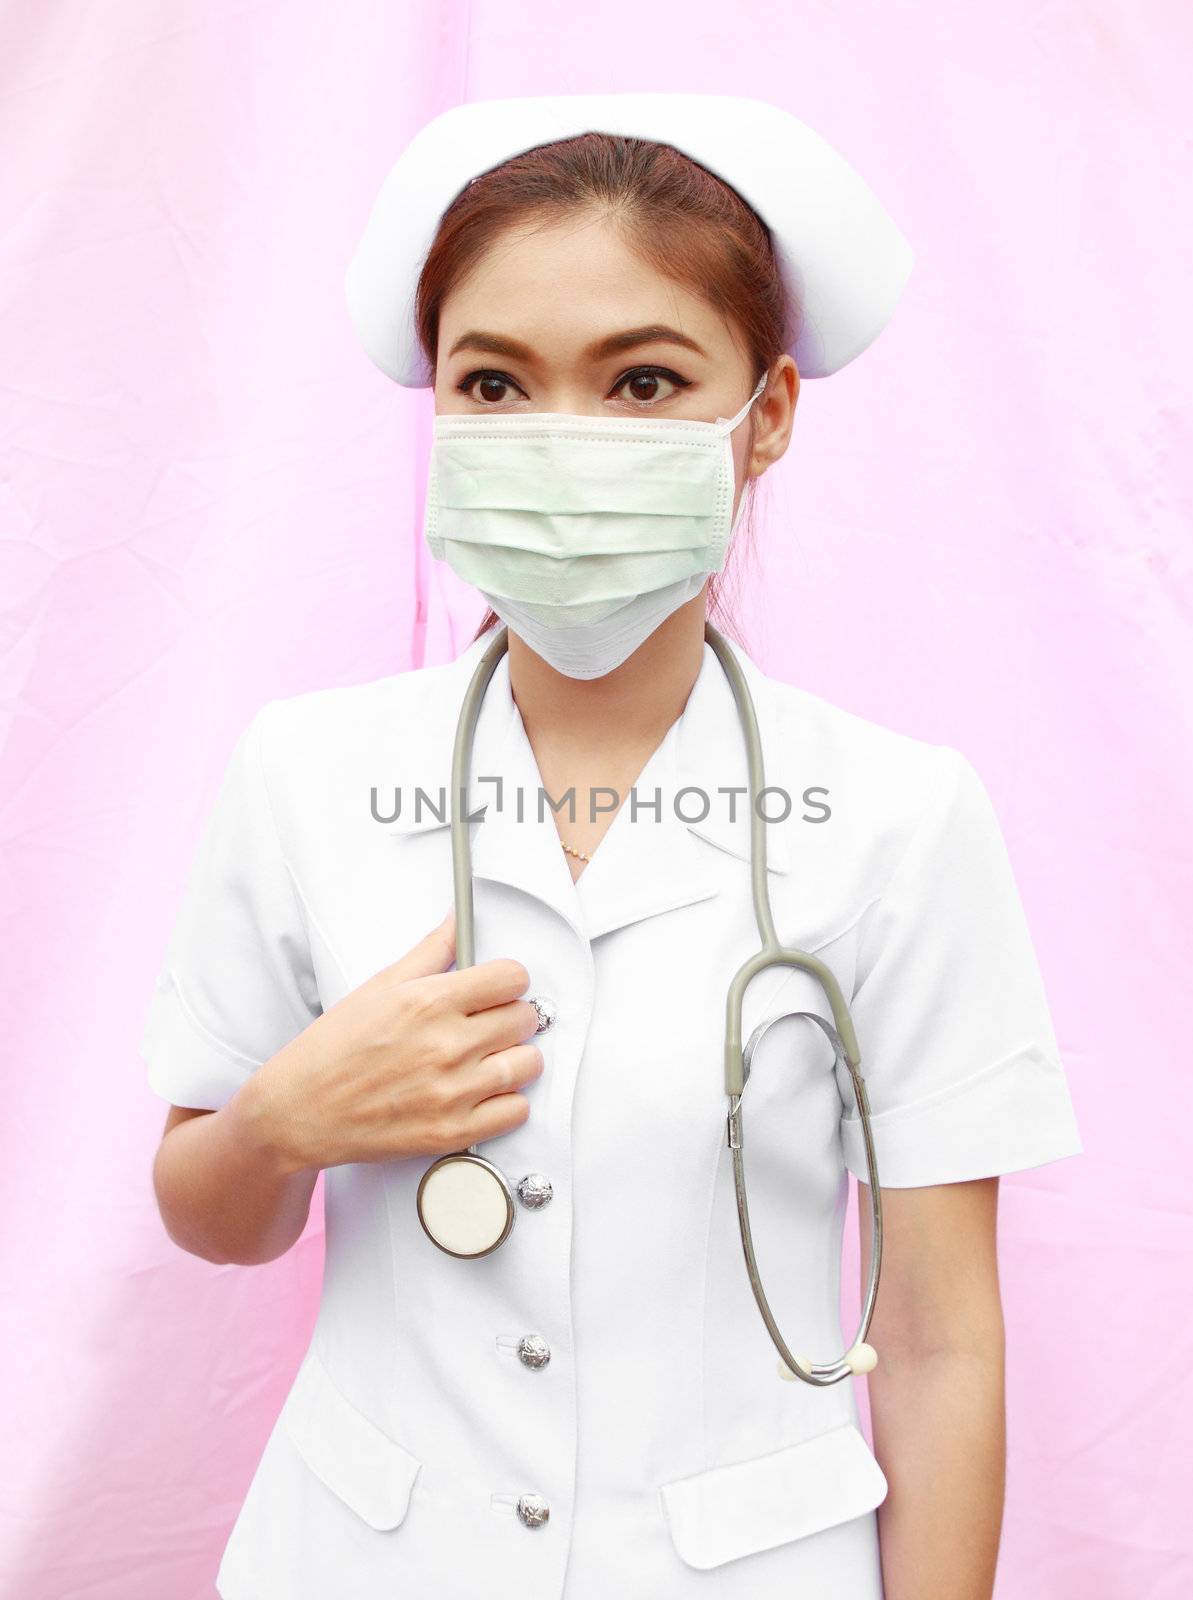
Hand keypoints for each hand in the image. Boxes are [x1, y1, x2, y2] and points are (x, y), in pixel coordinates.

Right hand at [238, 910, 543, 1172]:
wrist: (298, 1111)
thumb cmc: (332, 1049)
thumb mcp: (379, 986)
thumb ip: (430, 952)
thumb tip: (457, 920)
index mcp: (428, 1002)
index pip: (512, 977)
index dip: (508, 979)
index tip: (498, 987)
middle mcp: (445, 1045)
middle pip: (525, 1018)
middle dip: (512, 1015)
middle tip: (490, 1022)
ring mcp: (451, 1092)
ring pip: (528, 1063)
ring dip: (515, 1057)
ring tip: (489, 1056)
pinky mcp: (452, 1132)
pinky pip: (516, 1111)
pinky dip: (507, 1102)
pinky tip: (483, 1091)